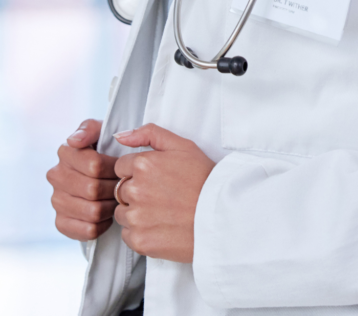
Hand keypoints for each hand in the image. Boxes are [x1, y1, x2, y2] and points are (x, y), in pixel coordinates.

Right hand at [47, 119, 117, 240]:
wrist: (104, 175)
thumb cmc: (107, 149)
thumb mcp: (102, 132)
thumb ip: (90, 129)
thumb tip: (74, 141)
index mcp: (66, 152)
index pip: (94, 165)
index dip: (114, 168)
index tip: (123, 167)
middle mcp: (56, 176)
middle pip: (93, 190)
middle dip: (114, 188)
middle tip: (124, 186)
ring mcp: (56, 200)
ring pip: (92, 211)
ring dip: (110, 207)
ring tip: (117, 199)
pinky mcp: (61, 222)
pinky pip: (88, 230)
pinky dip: (103, 224)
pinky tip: (108, 214)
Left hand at [113, 124, 215, 262]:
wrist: (220, 215)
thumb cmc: (203, 179)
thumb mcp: (182, 145)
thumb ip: (149, 134)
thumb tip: (120, 136)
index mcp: (143, 165)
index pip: (121, 168)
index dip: (137, 172)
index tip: (154, 178)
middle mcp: (135, 190)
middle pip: (120, 190)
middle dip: (136, 191)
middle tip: (161, 195)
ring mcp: (136, 217)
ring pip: (122, 212)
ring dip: (135, 212)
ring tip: (161, 211)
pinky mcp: (139, 240)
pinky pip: (126, 234)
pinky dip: (139, 232)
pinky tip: (159, 226)